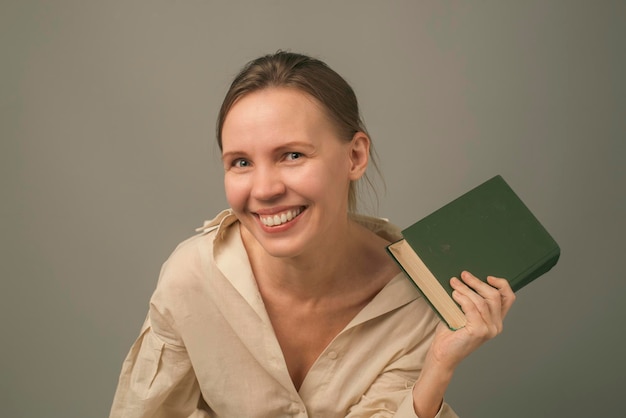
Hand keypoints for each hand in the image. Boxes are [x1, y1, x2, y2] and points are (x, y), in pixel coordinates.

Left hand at [411, 271, 514, 416]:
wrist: (442, 355)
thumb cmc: (451, 333)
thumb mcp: (463, 313)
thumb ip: (470, 300)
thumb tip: (465, 279)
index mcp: (496, 320)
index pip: (508, 299)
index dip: (501, 284)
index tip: (487, 276)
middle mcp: (496, 326)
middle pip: (494, 296)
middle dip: (477, 282)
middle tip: (463, 275)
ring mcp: (489, 330)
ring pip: (481, 301)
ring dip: (466, 288)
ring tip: (454, 283)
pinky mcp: (478, 331)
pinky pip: (472, 308)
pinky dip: (462, 298)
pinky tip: (454, 294)